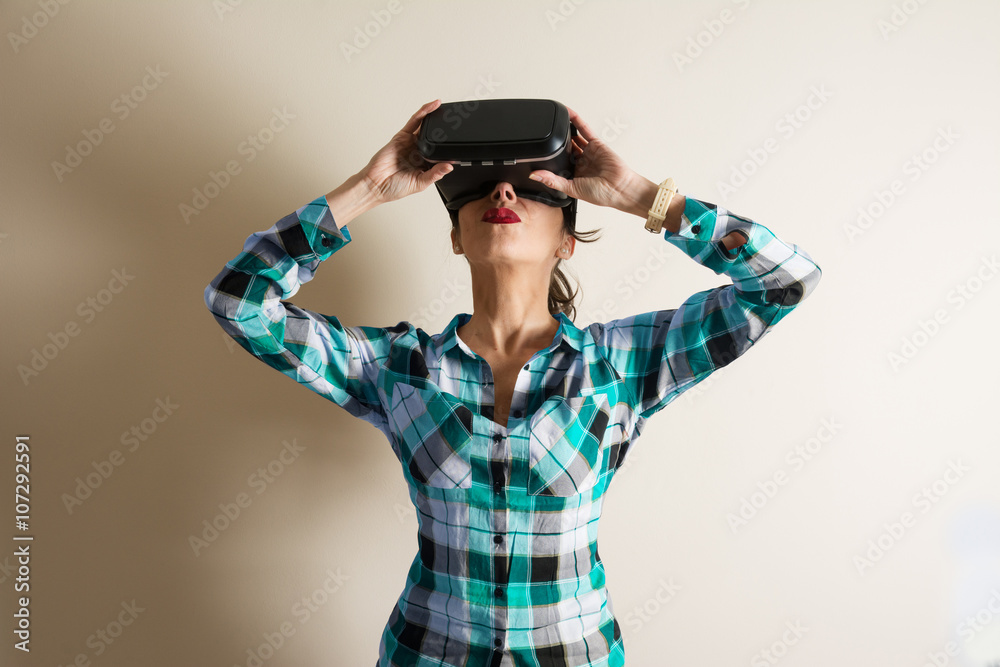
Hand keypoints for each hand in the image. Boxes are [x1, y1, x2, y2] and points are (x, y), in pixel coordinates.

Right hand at [358, 99, 454, 203]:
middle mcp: (417, 152)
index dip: (449, 147)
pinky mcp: (401, 136)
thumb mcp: (420, 183)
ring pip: (424, 126)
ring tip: (445, 108)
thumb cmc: (394, 187)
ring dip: (434, 116)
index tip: (462, 142)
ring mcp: (409, 143)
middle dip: (444, 128)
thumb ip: (435, 174)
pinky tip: (431, 107)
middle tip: (456, 120)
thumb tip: (450, 166)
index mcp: (424, 164)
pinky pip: (414, 122)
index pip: (440, 152)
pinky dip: (423, 113)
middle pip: (433, 136)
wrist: (375, 185)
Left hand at [528, 106, 650, 213]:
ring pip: (574, 137)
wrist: (620, 189)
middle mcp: (581, 163)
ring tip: (553, 121)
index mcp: (574, 175)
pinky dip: (577, 121)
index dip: (550, 157)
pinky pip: (585, 130)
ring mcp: (589, 152)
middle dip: (557, 143)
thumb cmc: (601, 194)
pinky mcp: (597, 144)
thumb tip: (535, 175)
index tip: (538, 152)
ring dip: (565, 130)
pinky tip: (568, 114)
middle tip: (544, 134)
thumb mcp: (571, 188)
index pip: (559, 163)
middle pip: (566, 149)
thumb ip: (552, 180)